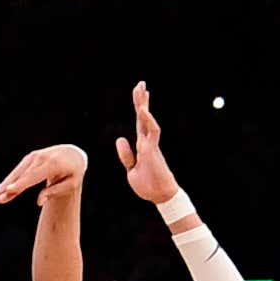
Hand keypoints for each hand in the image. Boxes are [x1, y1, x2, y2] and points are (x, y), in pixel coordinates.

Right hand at [0, 143, 90, 207]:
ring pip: (18, 172)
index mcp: (54, 164)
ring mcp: (35, 156)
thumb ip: (55, 192)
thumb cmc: (73, 172)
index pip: (35, 176)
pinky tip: (2, 188)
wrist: (72, 153)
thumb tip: (39, 202)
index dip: (22, 183)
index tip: (10, 190)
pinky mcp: (30, 157)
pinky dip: (10, 179)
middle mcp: (42, 158)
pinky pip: (19, 170)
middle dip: (9, 186)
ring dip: (6, 183)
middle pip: (24, 175)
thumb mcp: (71, 183)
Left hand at [114, 83, 178, 206]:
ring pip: (147, 120)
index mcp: (141, 145)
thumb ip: (126, 154)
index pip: (139, 123)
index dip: (138, 108)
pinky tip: (143, 110)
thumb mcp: (131, 169)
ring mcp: (150, 145)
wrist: (160, 196)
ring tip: (142, 88)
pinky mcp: (152, 151)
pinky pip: (152, 132)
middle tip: (141, 84)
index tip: (139, 94)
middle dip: (141, 100)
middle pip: (143, 117)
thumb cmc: (148, 185)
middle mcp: (147, 142)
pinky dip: (147, 120)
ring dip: (144, 104)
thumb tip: (120, 138)